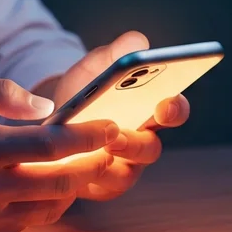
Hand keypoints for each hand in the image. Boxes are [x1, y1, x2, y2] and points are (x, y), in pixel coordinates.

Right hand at [0, 76, 119, 231]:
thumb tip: (45, 107)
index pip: (54, 144)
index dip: (90, 136)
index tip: (113, 127)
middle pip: (63, 182)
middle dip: (92, 165)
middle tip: (106, 150)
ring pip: (50, 209)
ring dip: (70, 187)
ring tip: (77, 166)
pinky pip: (25, 224)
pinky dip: (42, 206)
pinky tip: (40, 187)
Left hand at [50, 31, 189, 200]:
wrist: (56, 115)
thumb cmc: (85, 89)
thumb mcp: (97, 66)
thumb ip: (117, 53)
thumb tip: (137, 43)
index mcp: (151, 111)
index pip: (175, 112)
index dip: (174, 109)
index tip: (164, 103)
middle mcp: (142, 143)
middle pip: (151, 149)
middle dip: (136, 142)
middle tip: (117, 133)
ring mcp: (123, 168)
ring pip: (126, 175)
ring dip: (107, 165)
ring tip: (89, 150)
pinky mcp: (100, 186)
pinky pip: (98, 189)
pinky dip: (86, 178)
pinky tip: (69, 165)